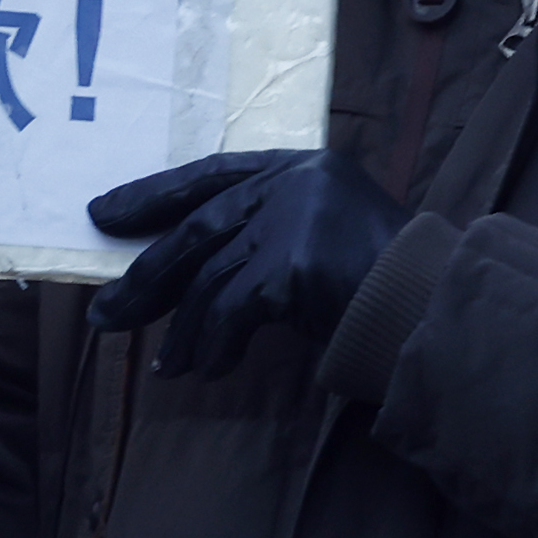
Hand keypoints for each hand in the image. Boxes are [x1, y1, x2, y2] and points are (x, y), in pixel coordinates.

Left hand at [85, 148, 405, 378]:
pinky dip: (215, 345)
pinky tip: (209, 370)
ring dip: (183, 329)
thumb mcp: (325, 241)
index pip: (210, 174)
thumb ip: (271, 236)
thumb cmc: (386, 286)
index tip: (103, 215)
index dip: (152, 195)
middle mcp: (295, 183)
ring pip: (210, 276)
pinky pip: (232, 311)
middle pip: (198, 229)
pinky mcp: (294, 263)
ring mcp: (295, 219)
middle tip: (104, 314)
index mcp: (303, 167)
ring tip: (166, 366)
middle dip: (147, 277)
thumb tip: (188, 278)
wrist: (434, 310)